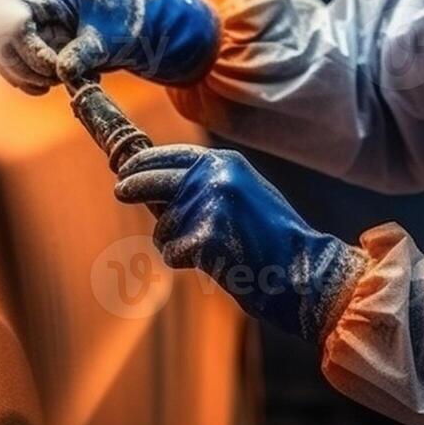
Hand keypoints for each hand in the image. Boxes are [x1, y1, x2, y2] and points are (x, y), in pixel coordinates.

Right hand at [0, 0, 220, 93]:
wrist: (156, 28)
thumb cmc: (135, 21)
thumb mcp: (110, 39)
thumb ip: (83, 53)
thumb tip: (60, 72)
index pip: (20, 19)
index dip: (27, 49)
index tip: (51, 70)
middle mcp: (47, 6)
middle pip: (9, 39)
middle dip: (25, 65)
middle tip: (50, 83)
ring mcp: (49, 25)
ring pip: (17, 55)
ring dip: (34, 75)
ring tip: (62, 83)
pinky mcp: (55, 43)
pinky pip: (35, 65)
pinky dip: (48, 78)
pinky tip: (75, 81)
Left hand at [114, 145, 366, 341]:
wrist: (302, 269)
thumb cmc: (276, 238)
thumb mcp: (246, 194)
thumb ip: (211, 185)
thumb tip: (163, 188)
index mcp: (226, 163)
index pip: (172, 155)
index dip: (145, 163)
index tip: (126, 169)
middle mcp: (213, 179)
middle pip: (152, 180)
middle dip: (133, 186)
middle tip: (121, 190)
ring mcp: (206, 207)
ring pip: (162, 224)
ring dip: (173, 241)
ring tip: (208, 250)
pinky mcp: (202, 239)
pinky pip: (171, 251)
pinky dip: (184, 261)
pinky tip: (212, 263)